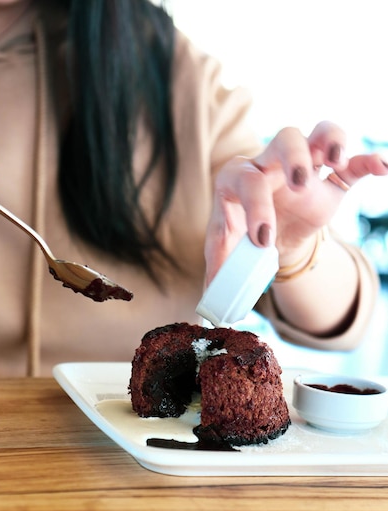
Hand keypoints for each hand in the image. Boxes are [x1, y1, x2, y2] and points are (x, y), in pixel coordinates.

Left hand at [205, 120, 387, 282]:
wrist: (269, 236)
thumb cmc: (241, 237)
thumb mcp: (227, 250)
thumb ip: (219, 270)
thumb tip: (208, 306)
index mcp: (239, 178)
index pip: (245, 180)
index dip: (255, 207)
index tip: (264, 239)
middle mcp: (270, 163)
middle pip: (284, 139)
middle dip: (293, 157)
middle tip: (300, 184)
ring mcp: (303, 167)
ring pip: (318, 135)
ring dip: (331, 140)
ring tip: (336, 158)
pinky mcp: (329, 180)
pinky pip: (352, 164)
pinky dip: (368, 162)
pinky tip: (382, 167)